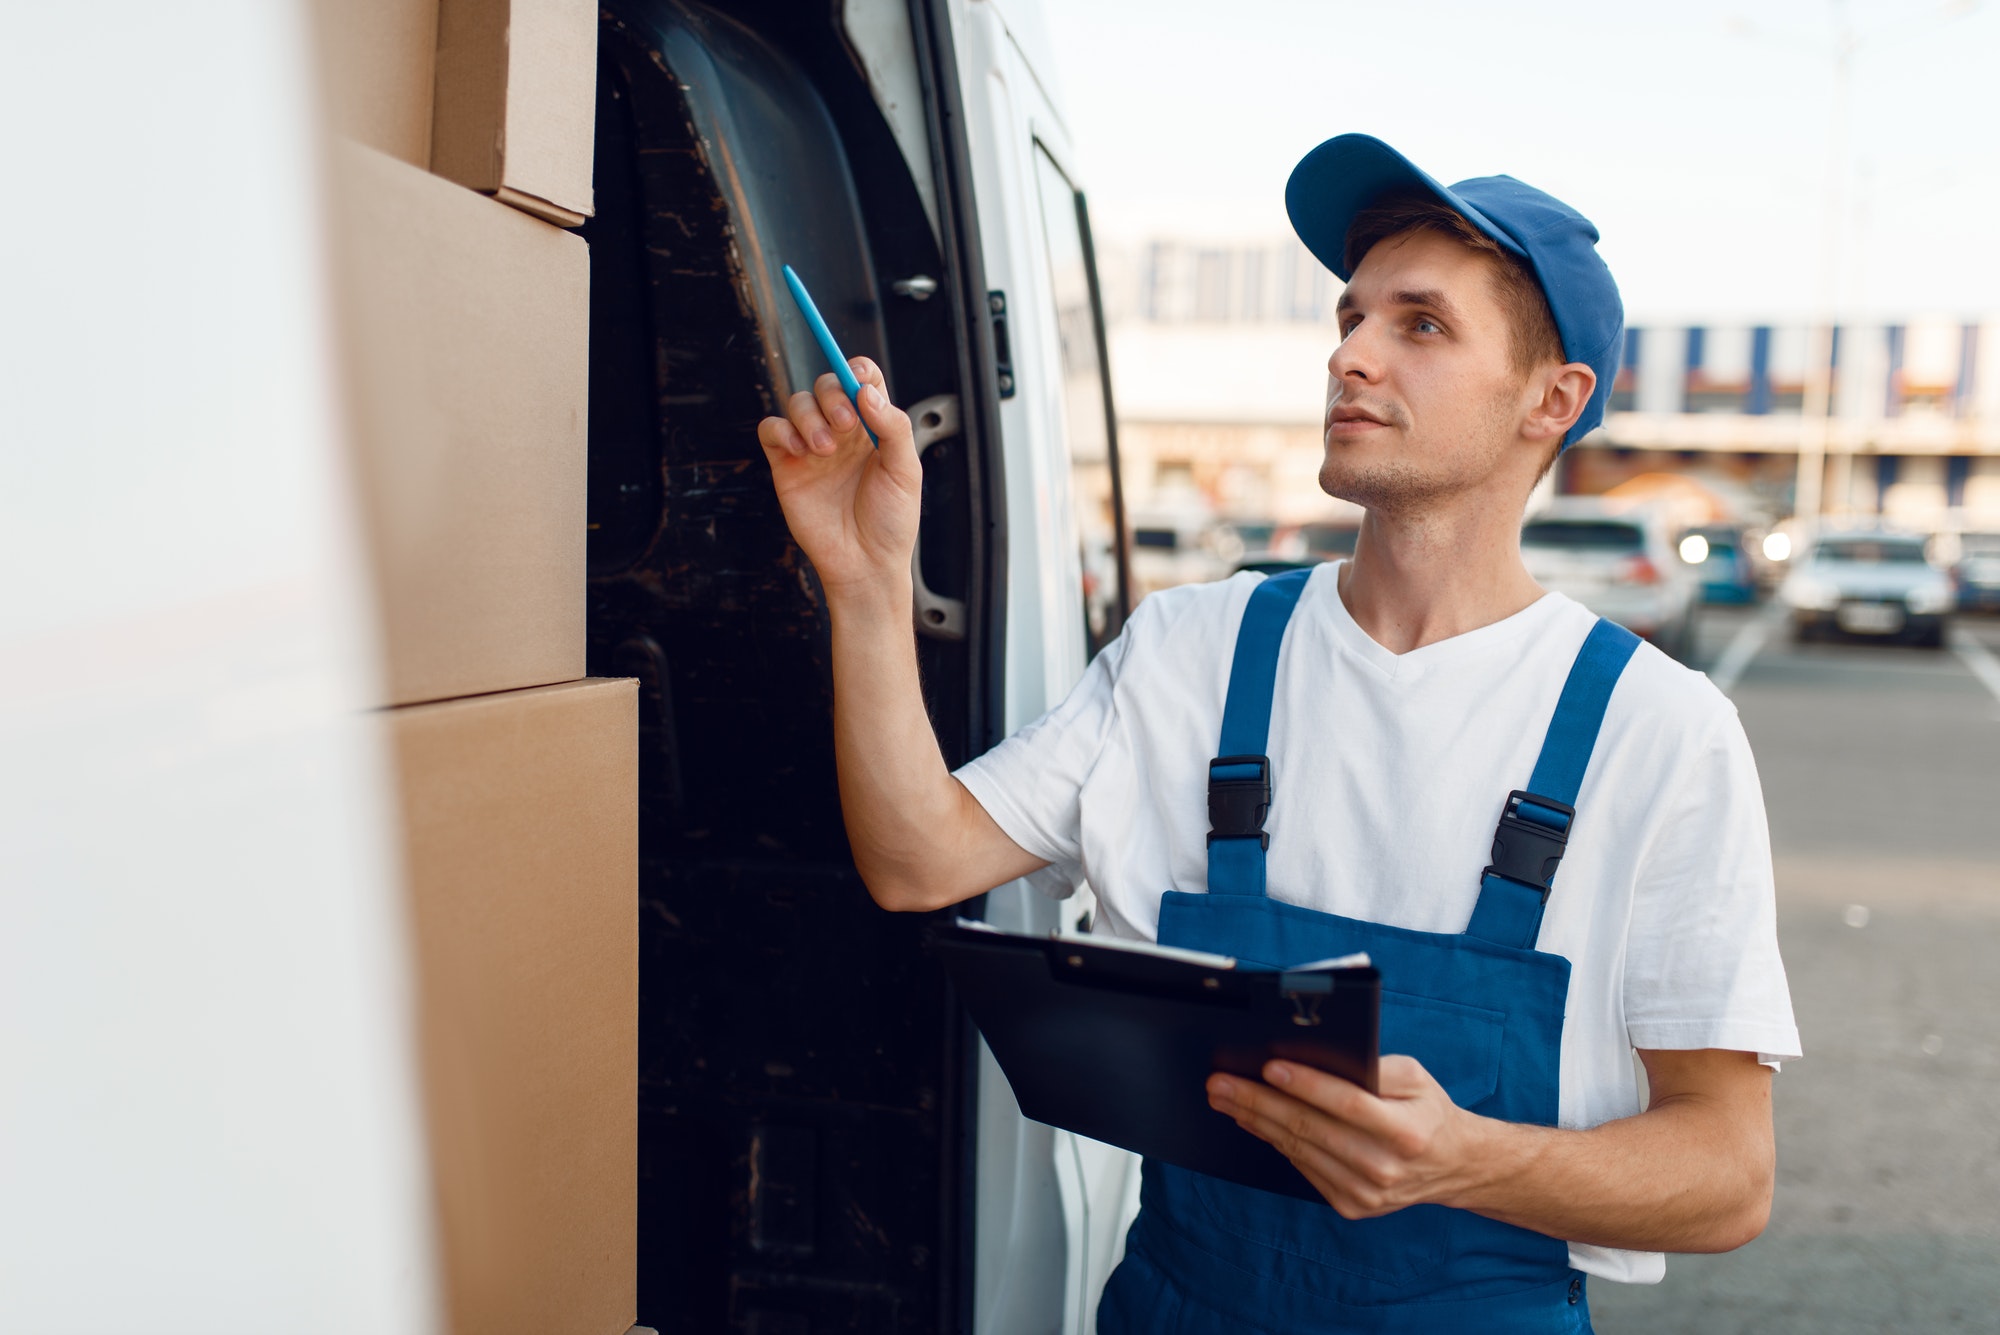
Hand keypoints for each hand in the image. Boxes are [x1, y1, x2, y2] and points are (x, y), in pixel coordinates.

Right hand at [757, 358, 920, 596]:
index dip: (858, 371)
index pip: (861, 379)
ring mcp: (812, 447)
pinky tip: (800, 450)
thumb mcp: (906, 471)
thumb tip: (866, 391)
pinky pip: (771, 430)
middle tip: (845, 424)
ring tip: (826, 451)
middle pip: (826, 385)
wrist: (865, 564)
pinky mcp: (787, 466)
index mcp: (873, 427)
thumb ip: (892, 426)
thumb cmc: (891, 521)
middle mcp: (842, 432)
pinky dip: (781, 430)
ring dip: (810, 417)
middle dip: (833, 395)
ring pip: (798, 403)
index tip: (860, 384)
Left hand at [1206, 1056, 1483, 1218]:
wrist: (1452, 1167)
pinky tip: (1252, 1121)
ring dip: (1255, 1121)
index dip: (1306, 1084)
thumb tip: (1320, 1056)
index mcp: (1405, 1131)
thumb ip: (1375, 1067)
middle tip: (1220, 1082)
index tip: (1268, 1066)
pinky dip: (1274, 1142)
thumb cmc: (1426, 1111)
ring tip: (1225, 1098)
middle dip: (1258, 1101)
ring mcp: (1366, 1193)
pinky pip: (1303, 1168)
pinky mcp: (1351, 1206)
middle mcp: (1384, 1167)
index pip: (1347, 1104)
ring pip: (1299, 1150)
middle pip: (1311, 1129)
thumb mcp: (1416, 1078)